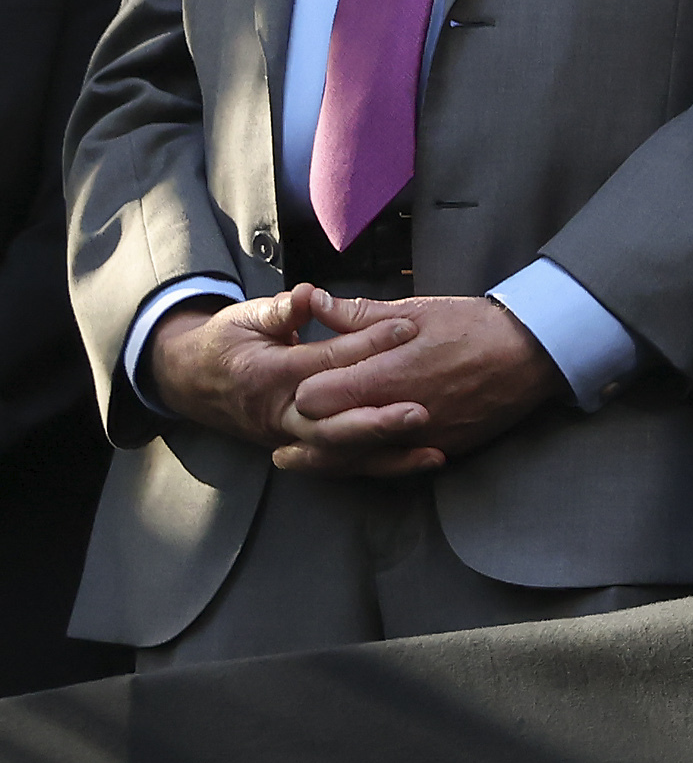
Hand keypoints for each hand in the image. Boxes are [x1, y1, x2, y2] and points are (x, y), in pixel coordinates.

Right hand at [141, 286, 403, 459]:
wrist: (190, 381)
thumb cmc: (227, 342)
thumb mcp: (245, 318)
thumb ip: (281, 310)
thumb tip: (308, 295)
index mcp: (268, 374)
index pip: (323, 362)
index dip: (365, 345)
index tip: (407, 328)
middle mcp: (279, 413)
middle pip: (330, 424)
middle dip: (376, 421)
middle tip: (421, 411)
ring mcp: (289, 436)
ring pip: (340, 453)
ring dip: (387, 454)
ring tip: (432, 452)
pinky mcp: (301, 448)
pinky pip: (342, 463)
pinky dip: (382, 466)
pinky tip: (424, 462)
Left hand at [269, 292, 562, 477]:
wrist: (534, 353)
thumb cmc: (473, 326)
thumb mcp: (416, 311)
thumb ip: (358, 315)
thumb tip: (313, 303)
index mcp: (387, 374)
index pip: (316, 397)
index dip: (303, 391)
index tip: (299, 384)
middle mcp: (398, 414)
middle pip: (329, 438)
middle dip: (305, 432)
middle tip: (285, 435)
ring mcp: (420, 438)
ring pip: (356, 461)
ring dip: (327, 457)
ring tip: (299, 455)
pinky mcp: (440, 450)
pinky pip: (392, 466)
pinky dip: (369, 461)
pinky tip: (352, 458)